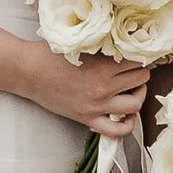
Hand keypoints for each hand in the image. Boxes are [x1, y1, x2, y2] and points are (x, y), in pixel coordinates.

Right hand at [34, 48, 150, 132]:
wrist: (29, 72)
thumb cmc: (51, 53)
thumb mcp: (81, 43)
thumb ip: (102, 45)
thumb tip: (123, 42)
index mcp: (103, 66)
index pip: (138, 60)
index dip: (143, 54)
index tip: (142, 52)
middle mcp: (104, 87)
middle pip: (141, 79)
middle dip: (142, 71)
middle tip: (138, 67)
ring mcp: (97, 106)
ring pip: (135, 104)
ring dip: (139, 94)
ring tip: (135, 87)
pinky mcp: (87, 119)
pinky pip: (116, 130)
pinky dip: (127, 125)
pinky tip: (128, 116)